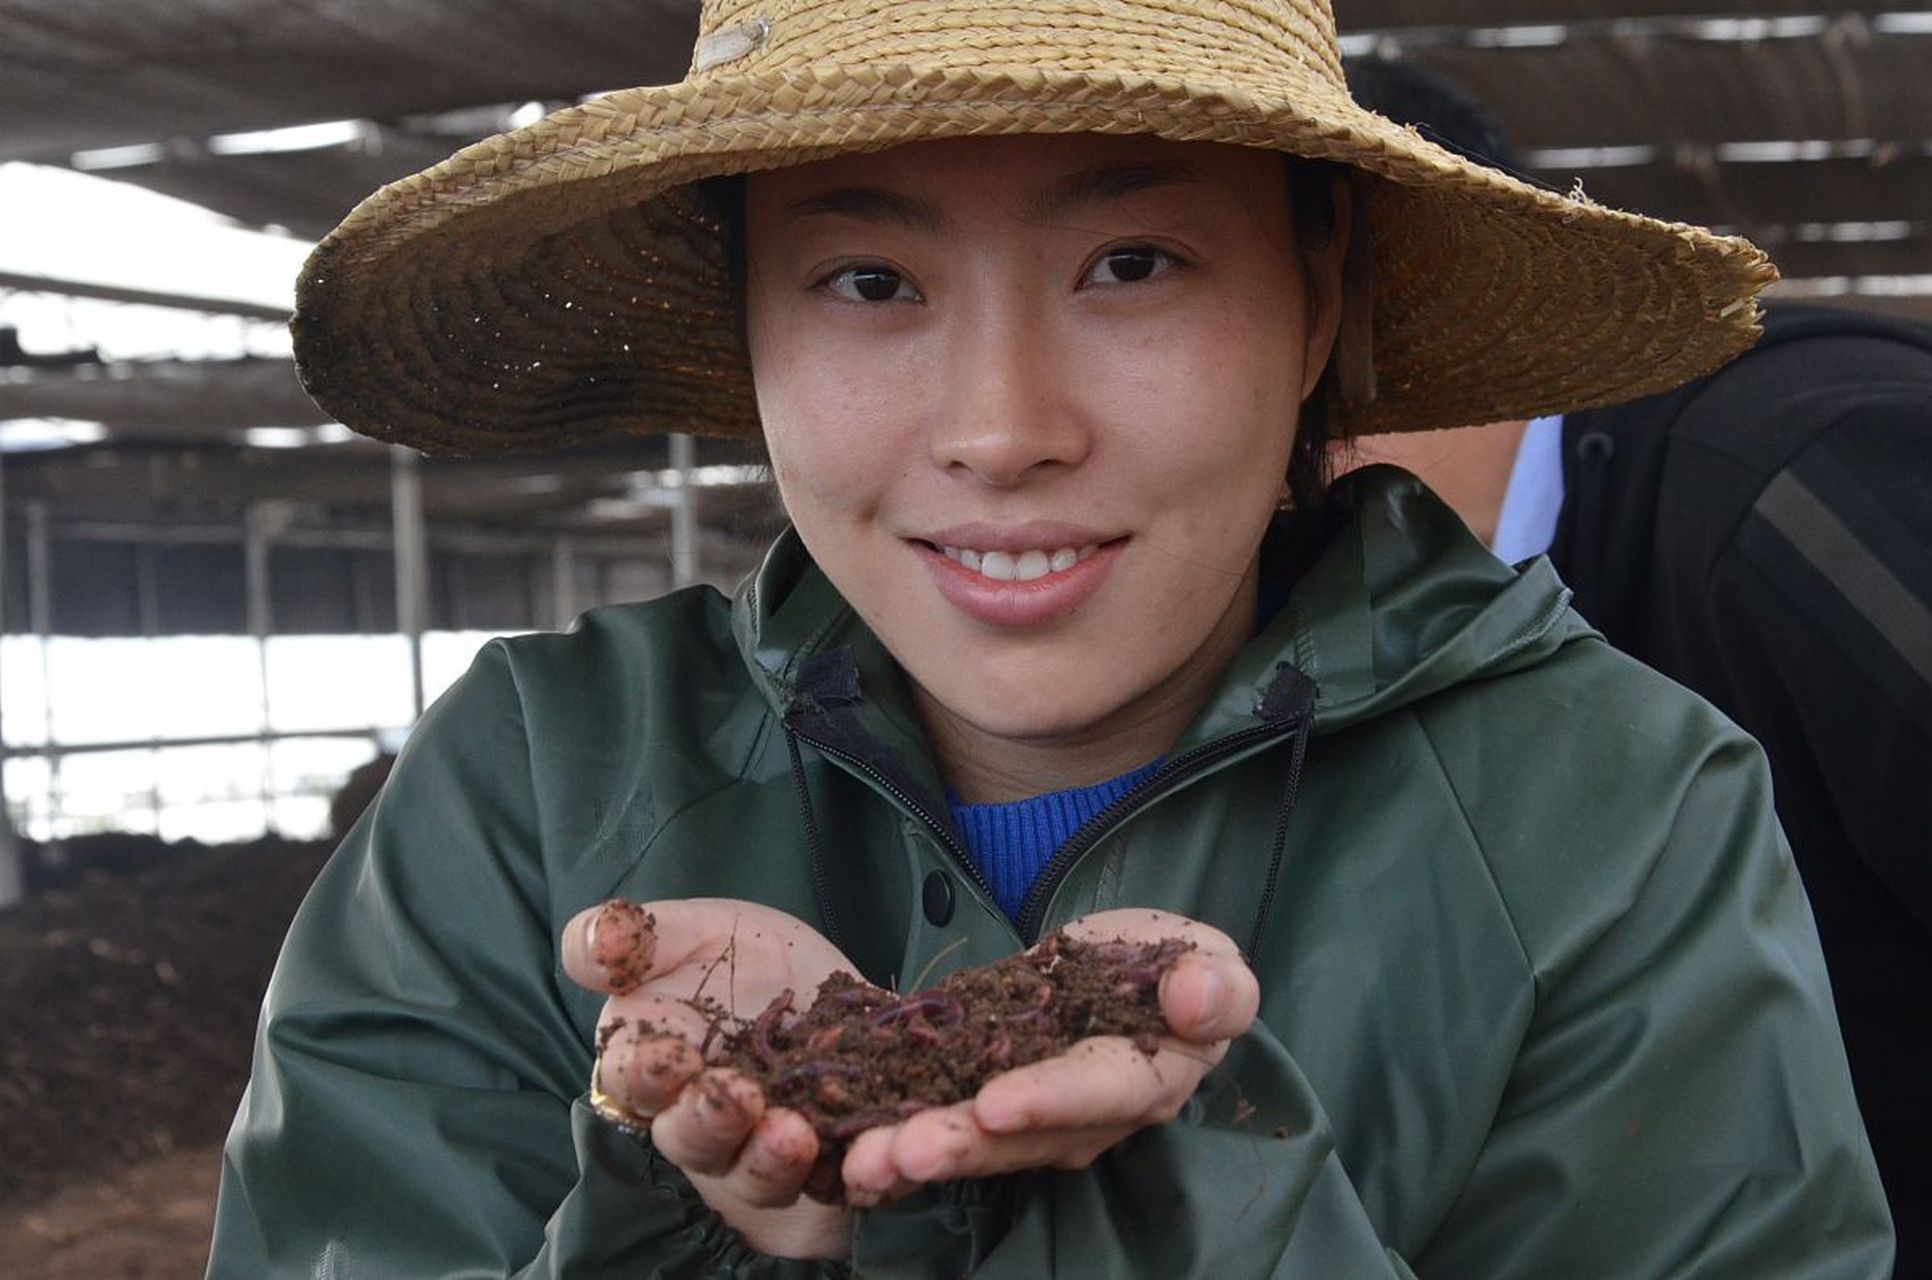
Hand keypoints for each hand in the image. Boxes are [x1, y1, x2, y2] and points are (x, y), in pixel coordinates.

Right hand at [560, 897, 853, 1259]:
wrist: (820, 985)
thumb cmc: (736, 958)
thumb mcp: (690, 932)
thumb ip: (632, 939)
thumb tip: (598, 939)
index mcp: (656, 1069)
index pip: (633, 1082)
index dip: (647, 1074)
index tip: (670, 1057)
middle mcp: (705, 1124)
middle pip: (694, 1141)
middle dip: (712, 1124)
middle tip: (738, 1098)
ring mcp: (766, 1152)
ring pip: (760, 1176)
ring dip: (775, 1162)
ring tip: (795, 1135)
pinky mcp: (832, 1164)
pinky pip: (845, 1179)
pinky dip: (862, 1173)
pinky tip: (879, 1158)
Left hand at [838, 909, 1258, 1204]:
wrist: (1131, 973)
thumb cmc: (1178, 969)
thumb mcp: (1210, 961)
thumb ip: (1217, 985)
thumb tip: (1196, 993)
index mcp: (1145, 1079)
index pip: (1100, 1093)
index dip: (1050, 1099)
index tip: (996, 1101)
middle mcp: (1083, 1120)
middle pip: (1021, 1137)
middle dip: (960, 1144)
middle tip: (901, 1150)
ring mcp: (1027, 1121)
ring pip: (970, 1142)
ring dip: (914, 1152)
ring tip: (862, 1159)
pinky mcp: (980, 1104)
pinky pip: (935, 1124)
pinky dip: (891, 1141)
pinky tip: (842, 1155)